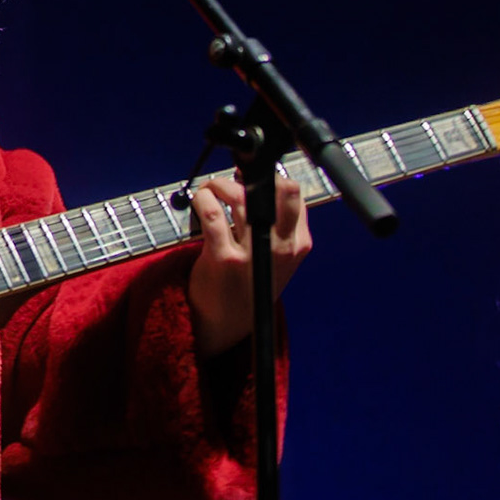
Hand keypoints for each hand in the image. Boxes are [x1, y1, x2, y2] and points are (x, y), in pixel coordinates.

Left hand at [185, 174, 311, 358]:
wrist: (229, 323)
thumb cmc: (250, 282)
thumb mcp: (278, 257)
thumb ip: (274, 223)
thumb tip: (251, 178)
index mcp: (299, 244)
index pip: (294, 195)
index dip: (270, 179)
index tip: (251, 177)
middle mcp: (281, 248)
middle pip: (278, 190)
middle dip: (253, 176)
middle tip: (233, 180)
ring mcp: (252, 254)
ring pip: (241, 197)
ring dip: (220, 184)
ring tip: (211, 189)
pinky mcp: (223, 258)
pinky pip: (212, 214)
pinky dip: (203, 198)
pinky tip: (200, 200)